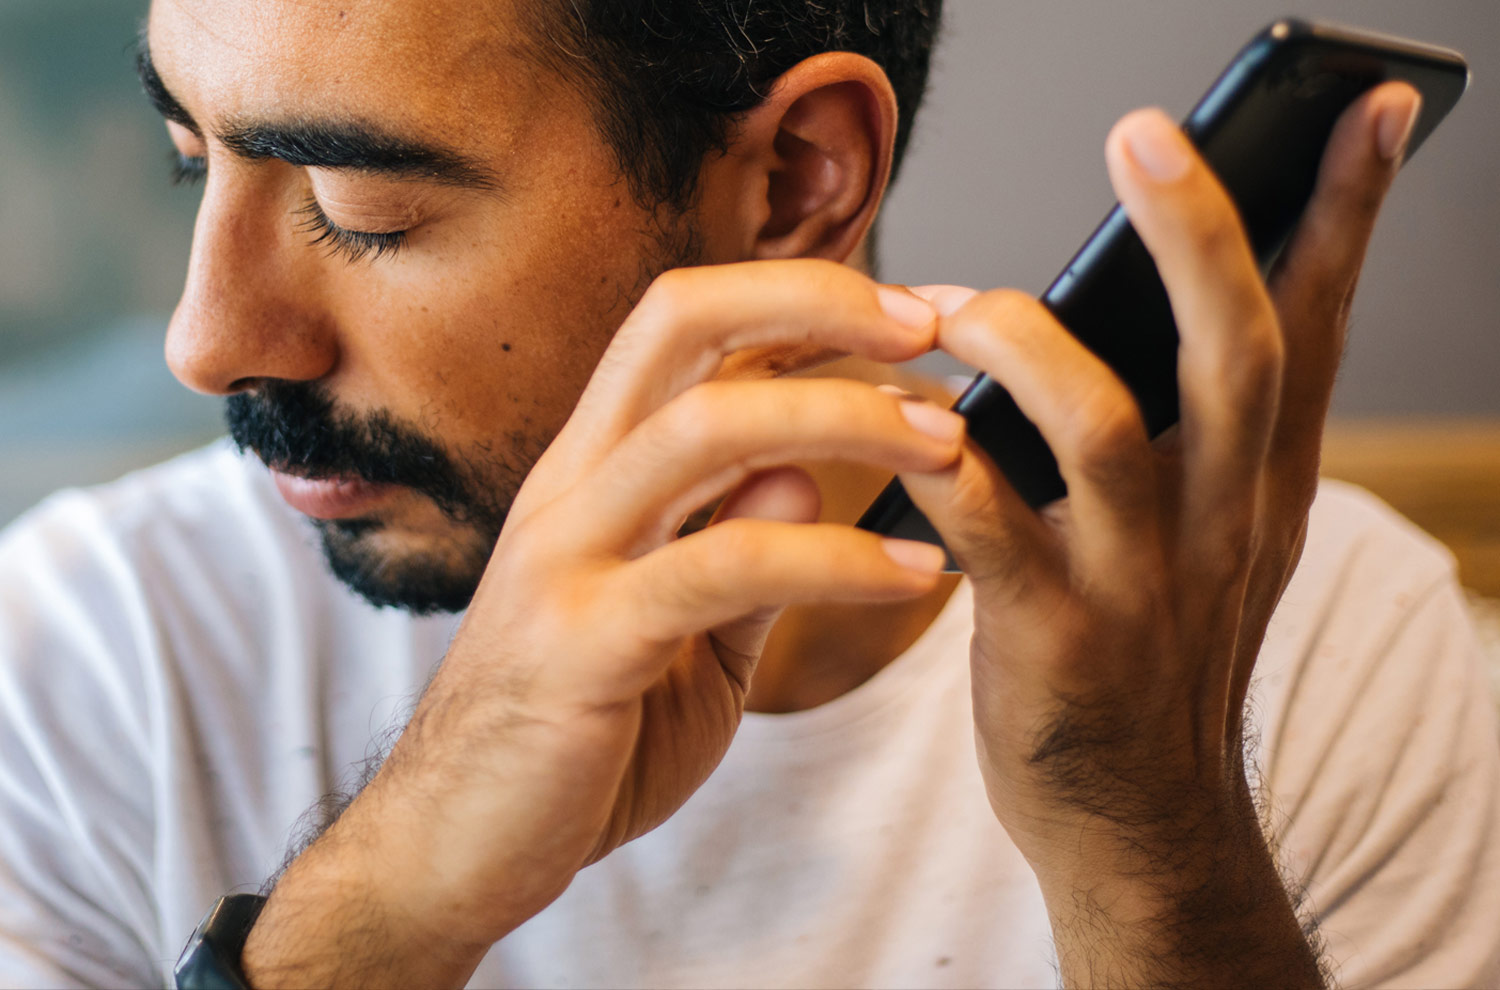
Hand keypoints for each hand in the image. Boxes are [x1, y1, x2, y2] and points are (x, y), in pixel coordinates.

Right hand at [241, 260, 964, 987]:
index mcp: (591, 475)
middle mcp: (570, 490)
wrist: (448, 850)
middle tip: (930, 328)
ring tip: (945, 444)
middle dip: (813, 302)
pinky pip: (725, 568)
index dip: (793, 298)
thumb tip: (800, 469)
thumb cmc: (568, 742)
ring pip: (705, 428)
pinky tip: (910, 574)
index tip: (901, 315)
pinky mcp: (583, 645)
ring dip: (843, 417)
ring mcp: (566, 559)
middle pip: (680, 326)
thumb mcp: (679, 636)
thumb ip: (736, 552)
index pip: (683, 329)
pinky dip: (834, 557)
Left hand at [901, 82, 1421, 985]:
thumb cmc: (1156, 653)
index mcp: (1261, 486)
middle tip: (1145, 134)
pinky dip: (941, 464)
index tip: (1368, 107)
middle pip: (1232, 353)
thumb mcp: (1218, 539)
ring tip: (956, 303)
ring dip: (1024, 344)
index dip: (1345, 216)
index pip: (1315, 329)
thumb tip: (1155, 293)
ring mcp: (1142, 587)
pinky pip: (989, 527)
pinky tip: (907, 432)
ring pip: (1103, 428)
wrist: (1139, 821)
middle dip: (1196, 234)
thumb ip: (1203, 431)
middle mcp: (1222, 524)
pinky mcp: (1056, 643)